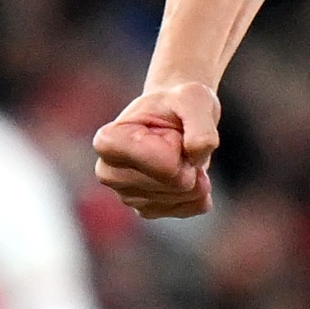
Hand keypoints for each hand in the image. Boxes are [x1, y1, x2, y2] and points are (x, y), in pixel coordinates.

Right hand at [93, 82, 222, 219]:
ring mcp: (128, 196)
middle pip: (176, 183)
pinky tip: (187, 171)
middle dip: (188, 160)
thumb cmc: (178, 103)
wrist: (175, 116)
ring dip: (194, 172)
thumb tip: (196, 155)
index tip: (166, 129)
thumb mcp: (194, 98)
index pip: (165, 165)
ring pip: (185, 195)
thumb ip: (200, 124)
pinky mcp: (148, 210)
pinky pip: (192, 207)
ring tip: (177, 152)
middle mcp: (109, 174)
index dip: (179, 144)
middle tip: (175, 139)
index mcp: (108, 142)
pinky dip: (200, 189)